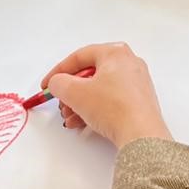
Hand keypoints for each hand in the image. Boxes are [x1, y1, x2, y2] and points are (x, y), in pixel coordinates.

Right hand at [42, 42, 170, 148]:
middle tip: (60, 104)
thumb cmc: (112, 107)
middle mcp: (129, 63)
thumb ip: (59, 83)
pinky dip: (95, 110)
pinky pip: (111, 101)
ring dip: (80, 104)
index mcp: (115, 52)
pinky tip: (82, 124)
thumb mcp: (75, 92)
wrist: (141, 135)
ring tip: (69, 118)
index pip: (79, 57)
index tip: (47, 85)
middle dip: (70, 92)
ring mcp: (137, 83)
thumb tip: (57, 84)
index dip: (58, 71)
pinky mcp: (140, 102)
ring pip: (100, 90)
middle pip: (90, 74)